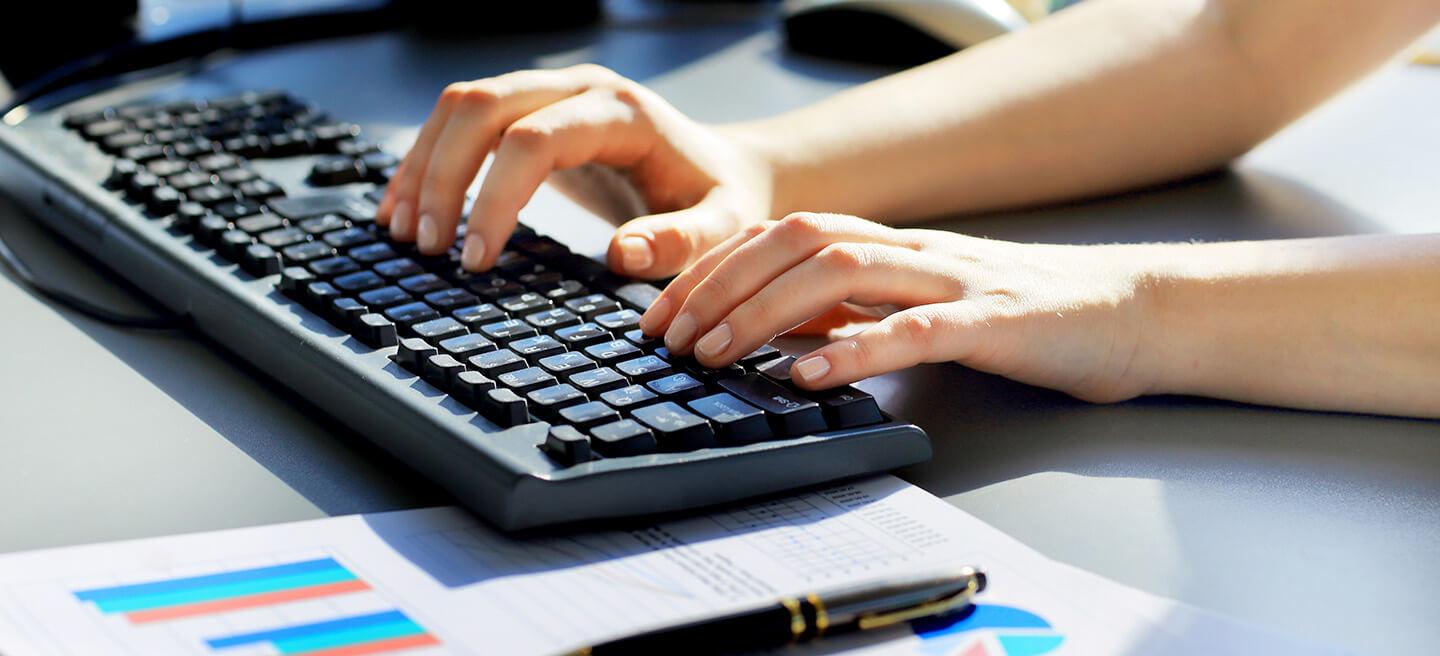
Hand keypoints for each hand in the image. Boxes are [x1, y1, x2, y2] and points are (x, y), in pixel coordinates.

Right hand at [375, 64, 775, 277]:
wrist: (726, 172)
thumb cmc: (723, 200)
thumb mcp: (723, 228)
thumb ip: (682, 242)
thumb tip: (622, 254)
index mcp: (623, 113)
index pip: (534, 139)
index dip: (495, 197)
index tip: (476, 258)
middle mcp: (581, 89)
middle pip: (483, 107)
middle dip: (443, 176)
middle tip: (427, 245)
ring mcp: (552, 94)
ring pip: (462, 106)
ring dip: (423, 165)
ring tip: (403, 231)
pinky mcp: (533, 114)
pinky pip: (464, 121)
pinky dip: (429, 160)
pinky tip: (407, 206)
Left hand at [639, 213, 1163, 402]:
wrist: (1129, 315)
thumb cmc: (1022, 317)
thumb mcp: (918, 309)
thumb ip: (855, 314)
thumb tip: (778, 335)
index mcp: (891, 247)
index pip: (781, 236)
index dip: (714, 269)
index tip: (662, 314)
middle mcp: (912, 251)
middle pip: (797, 240)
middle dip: (721, 285)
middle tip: (670, 339)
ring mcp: (954, 279)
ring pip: (843, 269)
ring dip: (766, 311)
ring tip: (716, 353)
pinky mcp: (995, 321)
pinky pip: (917, 328)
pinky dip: (857, 348)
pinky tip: (810, 375)